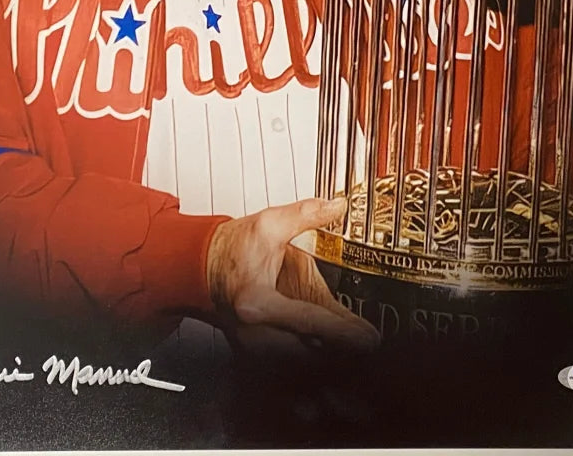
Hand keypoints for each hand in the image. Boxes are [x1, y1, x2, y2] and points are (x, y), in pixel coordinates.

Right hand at [206, 196, 379, 355]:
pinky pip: (291, 367)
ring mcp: (254, 350)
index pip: (308, 321)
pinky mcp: (257, 357)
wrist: (201, 267)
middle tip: (370, 343)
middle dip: (343, 350)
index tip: (369, 339)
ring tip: (358, 349)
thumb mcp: (269, 225)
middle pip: (310, 352)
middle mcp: (254, 334)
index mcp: (256, 302)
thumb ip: (305, 214)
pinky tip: (335, 352)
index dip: (342, 331)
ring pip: (303, 365)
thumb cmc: (230, 249)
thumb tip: (336, 206)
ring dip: (331, 357)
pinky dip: (315, 359)